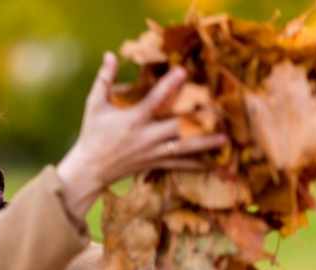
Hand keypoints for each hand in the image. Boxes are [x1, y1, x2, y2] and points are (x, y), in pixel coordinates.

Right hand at [57, 51, 225, 223]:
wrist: (91, 169)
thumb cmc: (92, 134)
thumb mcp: (94, 105)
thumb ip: (104, 79)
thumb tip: (109, 54)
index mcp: (134, 120)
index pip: (154, 100)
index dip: (169, 85)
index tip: (184, 71)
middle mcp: (147, 137)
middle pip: (178, 127)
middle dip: (199, 120)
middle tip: (220, 111)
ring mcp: (153, 152)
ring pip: (184, 148)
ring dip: (205, 144)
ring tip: (225, 139)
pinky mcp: (155, 163)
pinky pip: (179, 165)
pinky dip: (196, 164)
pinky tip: (213, 163)